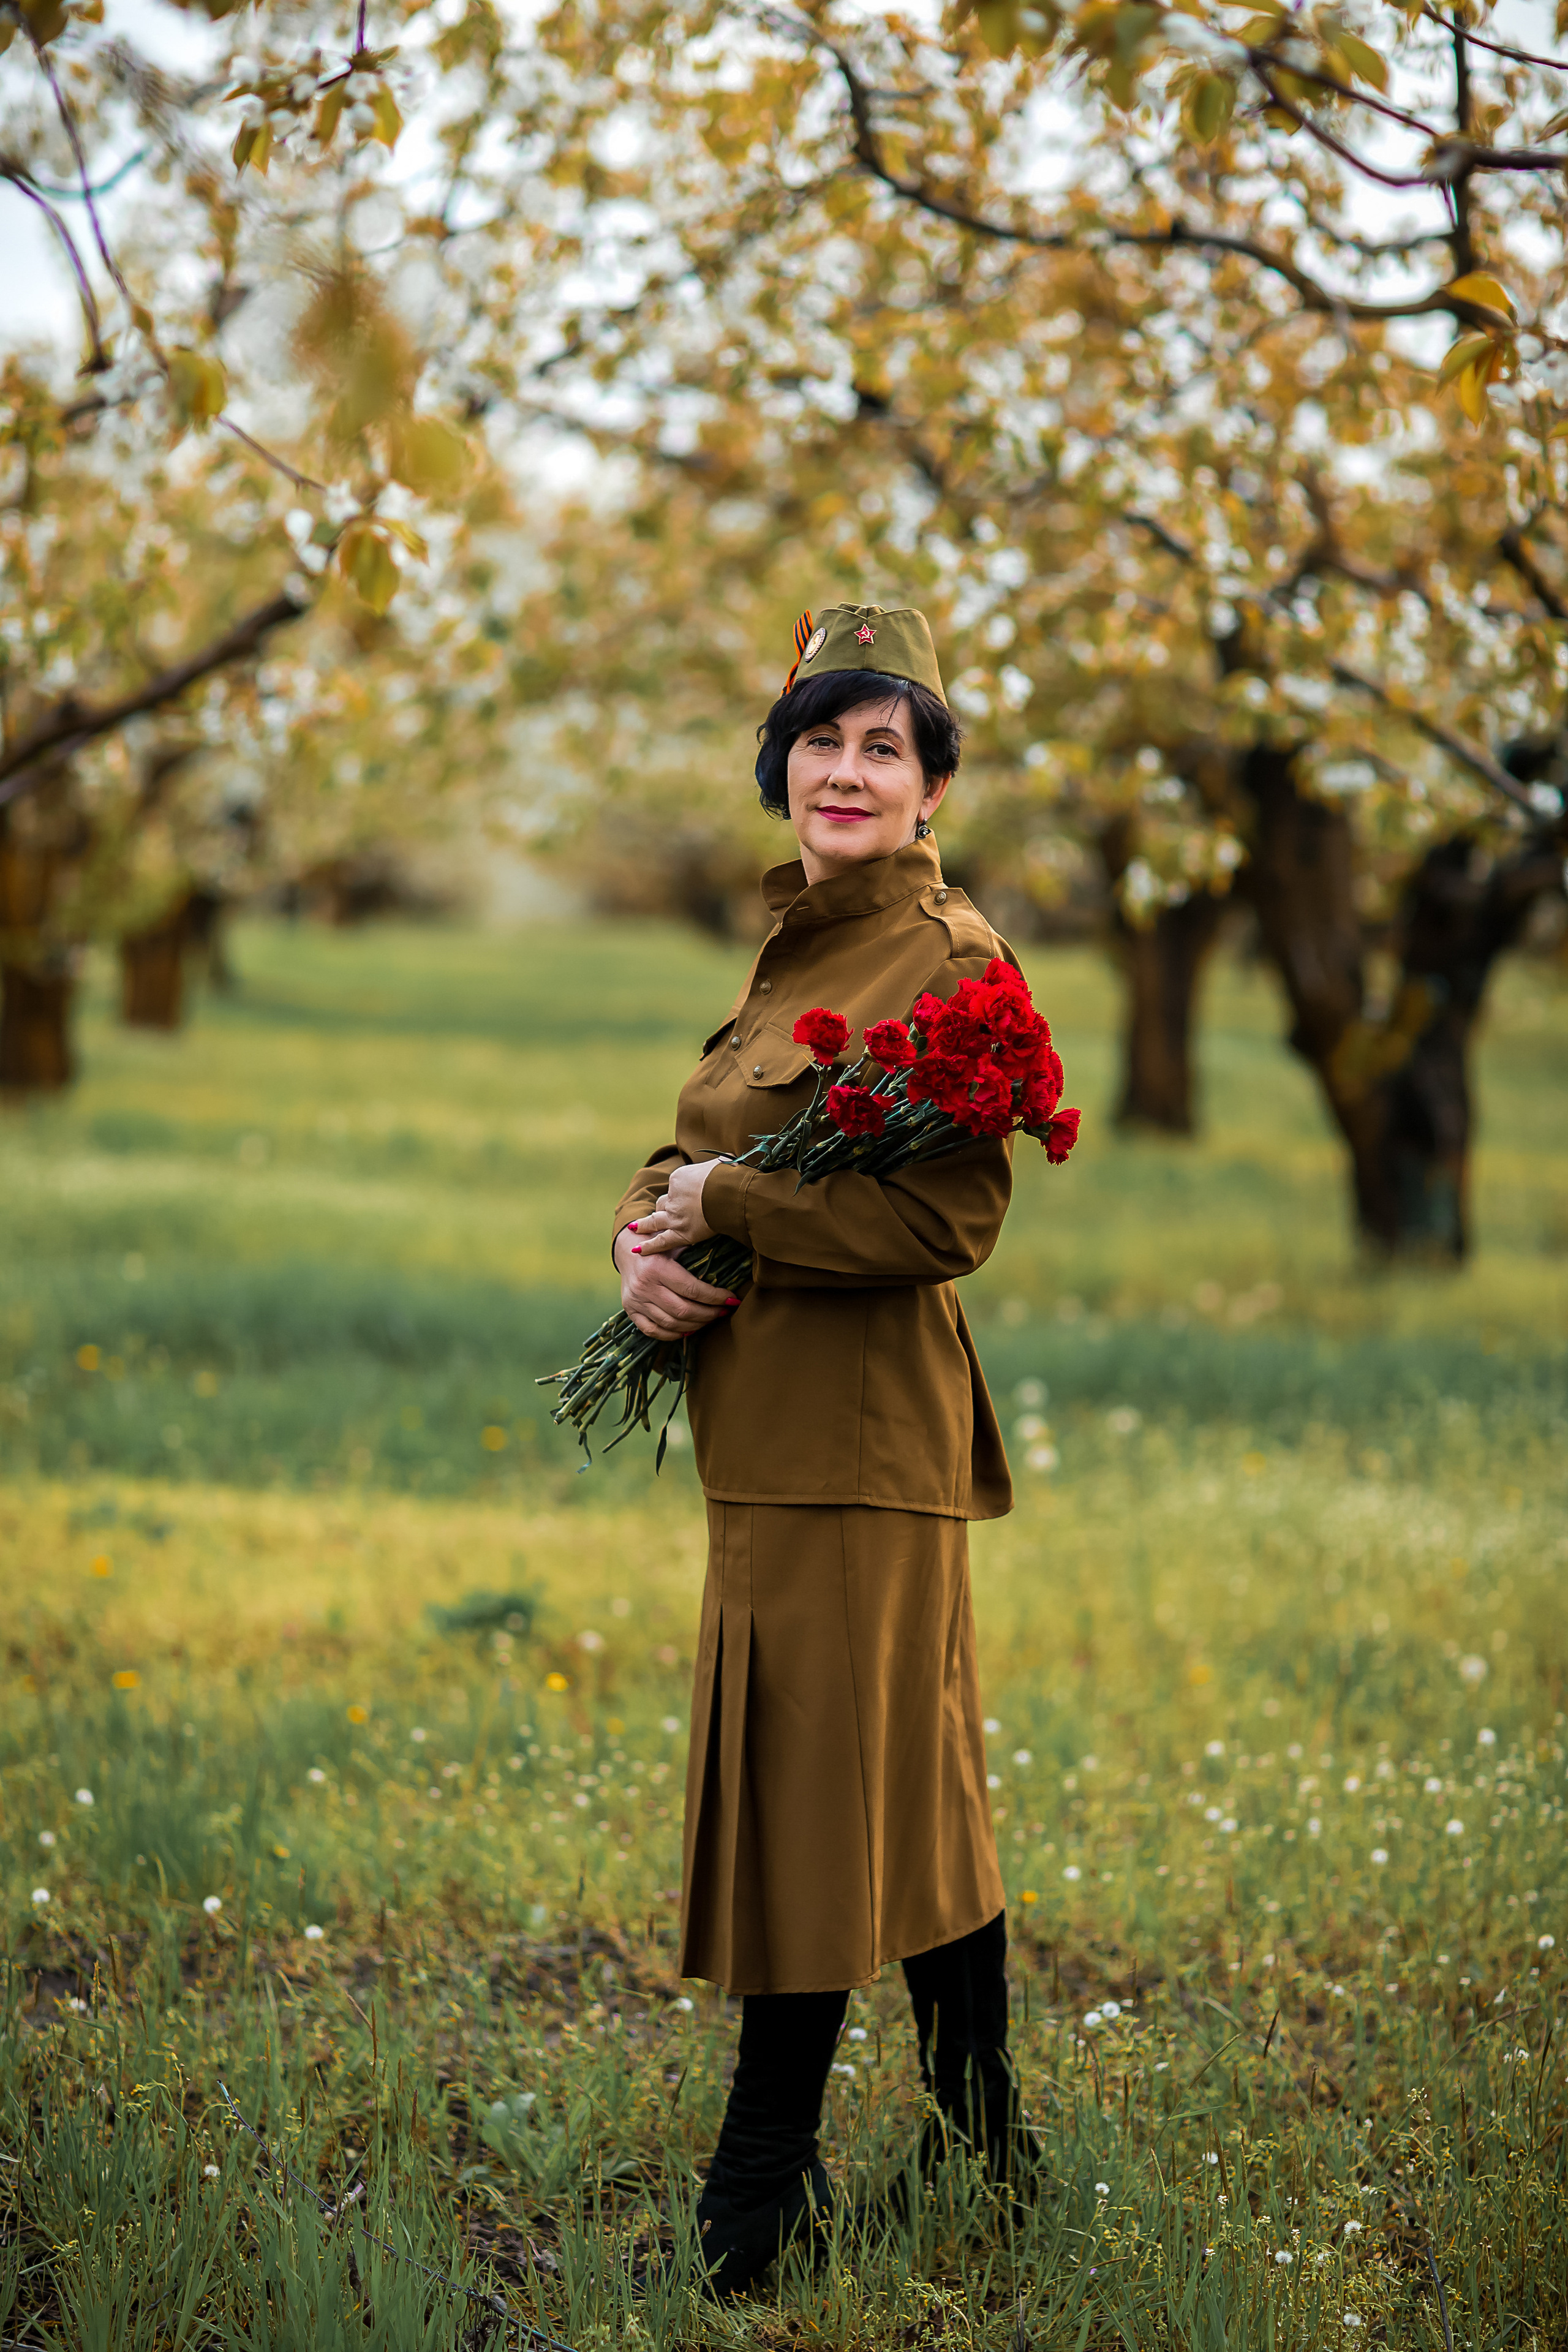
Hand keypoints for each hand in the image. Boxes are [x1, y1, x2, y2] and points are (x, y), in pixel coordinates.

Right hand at [613, 1219, 737, 1342]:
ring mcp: (635, 1301)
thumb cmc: (657, 1245)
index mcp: (657, 1267)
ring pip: (671, 1323)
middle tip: (723, 1311)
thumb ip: (695, 1255)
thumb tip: (727, 1270)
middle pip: (684, 1310)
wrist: (626, 1248)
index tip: (732, 1299)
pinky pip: (653, 1331)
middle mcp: (644, 1286)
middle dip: (709, 1314)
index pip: (693, 1290)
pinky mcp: (630, 1311)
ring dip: (695, 1325)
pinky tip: (688, 1329)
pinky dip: (673, 1334)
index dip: (716, 1298)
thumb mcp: (674, 1244)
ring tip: (709, 1319)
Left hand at [630, 1158, 720, 1255]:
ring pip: (654, 1221)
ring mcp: (674, 1215)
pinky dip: (649, 1246)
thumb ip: (717, 1165)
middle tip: (659, 1212)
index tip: (688, 1195)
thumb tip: (726, 1161)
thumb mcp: (720, 1163)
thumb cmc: (728, 1177)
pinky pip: (661, 1241)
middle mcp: (673, 1197)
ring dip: (645, 1225)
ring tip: (636, 1228)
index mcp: (679, 1178)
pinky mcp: (681, 1232)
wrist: (728, 1192)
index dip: (680, 1193)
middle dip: (662, 1208)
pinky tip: (637, 1250)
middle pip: (662, 1204)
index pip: (674, 1187)